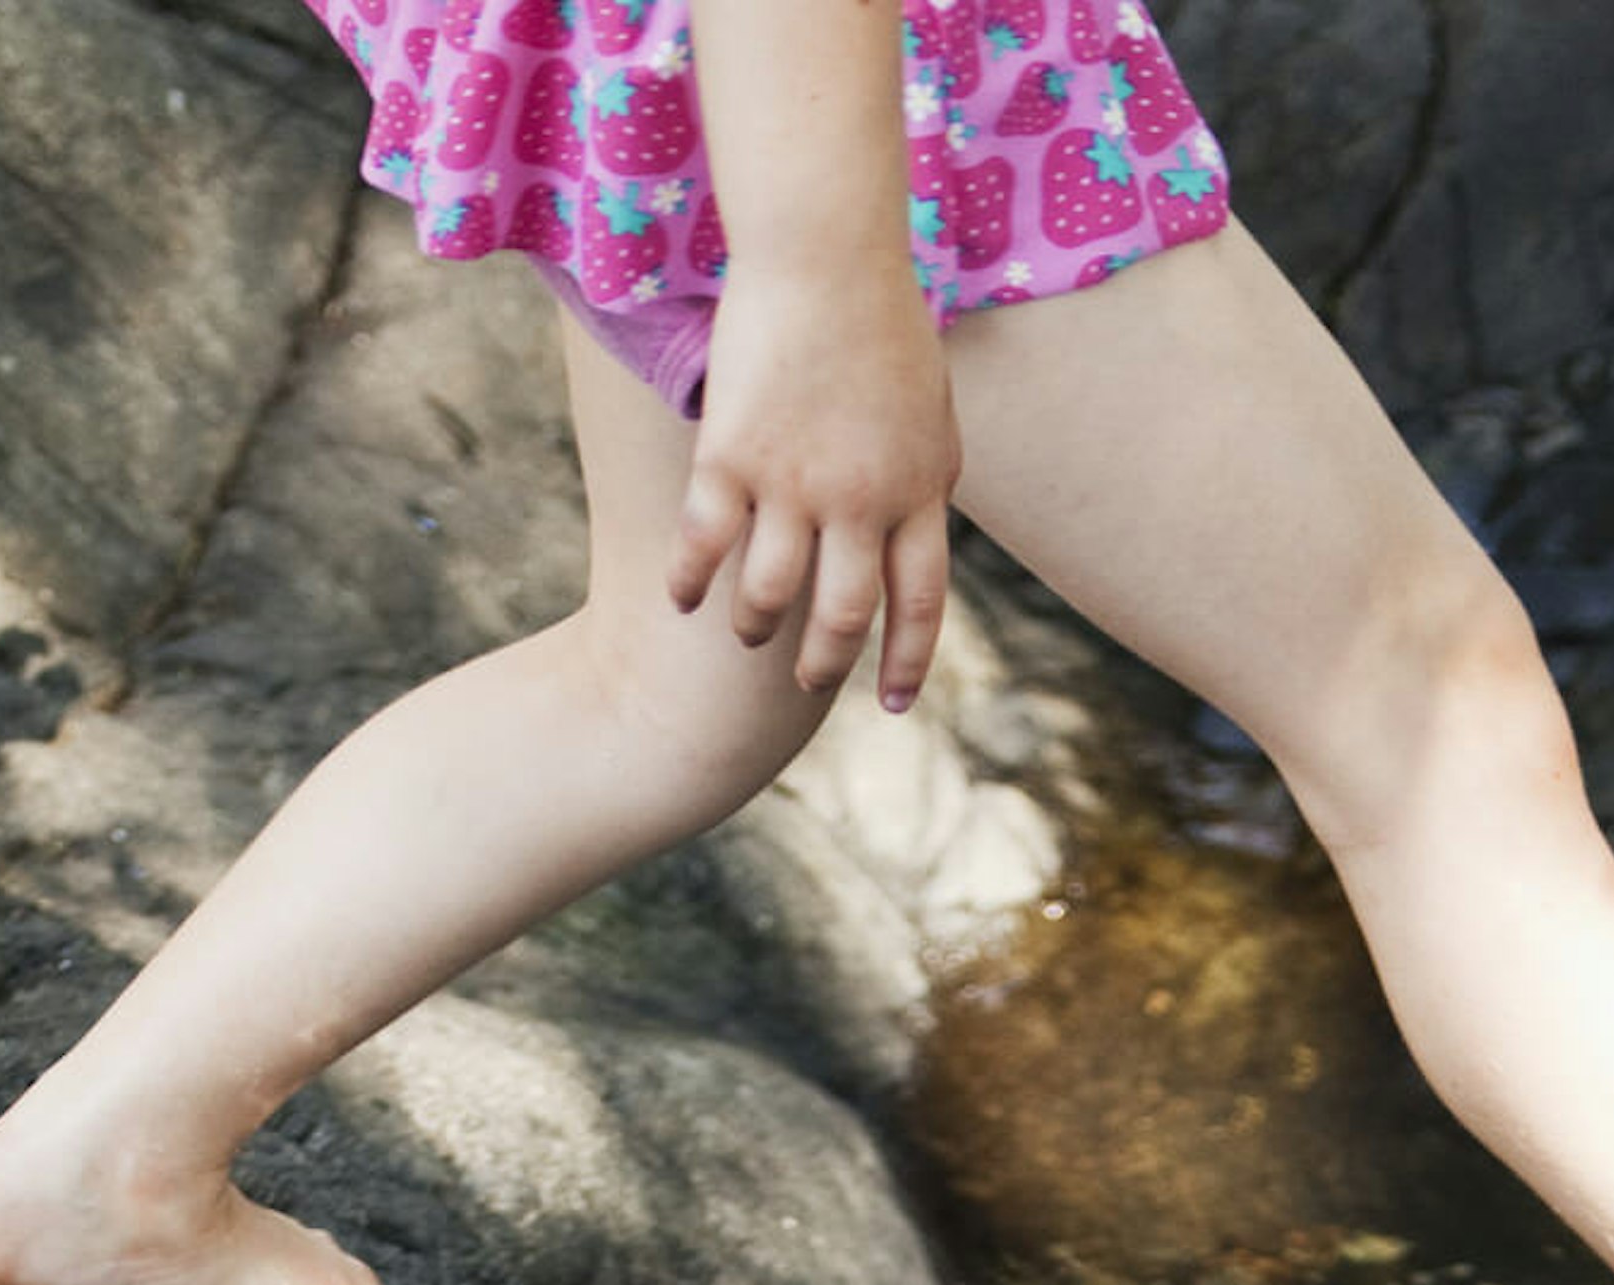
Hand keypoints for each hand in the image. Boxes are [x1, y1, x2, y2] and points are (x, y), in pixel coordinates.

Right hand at [670, 257, 958, 712]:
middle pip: (842, 616)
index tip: (894, 704)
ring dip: (754, 625)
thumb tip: (911, 544)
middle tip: (807, 679)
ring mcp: (795, 485)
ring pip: (770, 595)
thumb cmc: (883, 319)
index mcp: (918, 492)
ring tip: (745, 632)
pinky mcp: (732, 458)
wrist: (827, 252)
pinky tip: (682, 600)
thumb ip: (921, 483)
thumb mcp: (931, 413)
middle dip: (823, 661)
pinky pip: (704, 546)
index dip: (907, 662)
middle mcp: (860, 503)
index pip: (918, 605)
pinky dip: (690, 582)